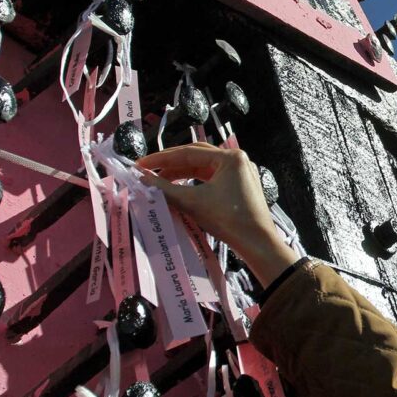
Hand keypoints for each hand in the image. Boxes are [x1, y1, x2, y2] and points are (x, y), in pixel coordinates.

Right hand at [137, 143, 298, 286]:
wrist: (257, 243)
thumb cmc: (227, 219)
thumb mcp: (193, 202)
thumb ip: (165, 189)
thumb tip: (141, 179)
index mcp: (229, 157)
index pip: (188, 152)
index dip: (161, 159)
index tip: (140, 164)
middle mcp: (236, 159)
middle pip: (196, 157)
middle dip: (170, 164)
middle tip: (147, 171)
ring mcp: (239, 173)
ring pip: (203, 168)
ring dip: (181, 174)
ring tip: (158, 182)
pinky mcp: (239, 186)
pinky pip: (211, 179)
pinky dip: (193, 183)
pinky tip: (178, 188)